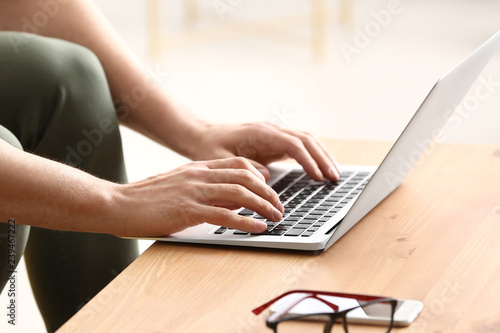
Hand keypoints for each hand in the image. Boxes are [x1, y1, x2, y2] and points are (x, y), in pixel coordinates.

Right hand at [111, 157, 283, 236]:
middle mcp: (199, 176)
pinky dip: (246, 222)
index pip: (238, 163)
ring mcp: (194, 192)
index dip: (260, 175)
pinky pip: (225, 216)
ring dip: (263, 206)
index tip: (271, 188)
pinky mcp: (188, 211)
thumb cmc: (144, 198)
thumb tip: (229, 199)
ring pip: (240, 194)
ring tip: (276, 217)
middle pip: (246, 176)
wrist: (116, 204)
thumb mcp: (177, 185)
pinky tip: (258, 228)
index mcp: (197, 167)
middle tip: (280, 206)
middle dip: (269, 192)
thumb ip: (203, 187)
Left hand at [190, 122, 339, 181]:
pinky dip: (313, 155)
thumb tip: (266, 176)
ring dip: (322, 155)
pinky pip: (299, 145)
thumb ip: (243, 167)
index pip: (292, 144)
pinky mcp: (274, 141)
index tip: (318, 176)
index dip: (308, 160)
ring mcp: (274, 134)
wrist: (202, 136)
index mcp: (260, 133)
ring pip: (306, 139)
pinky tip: (319, 168)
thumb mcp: (221, 159)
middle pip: (306, 139)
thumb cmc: (209, 148)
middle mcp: (271, 130)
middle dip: (323, 157)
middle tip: (335, 177)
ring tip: (334, 174)